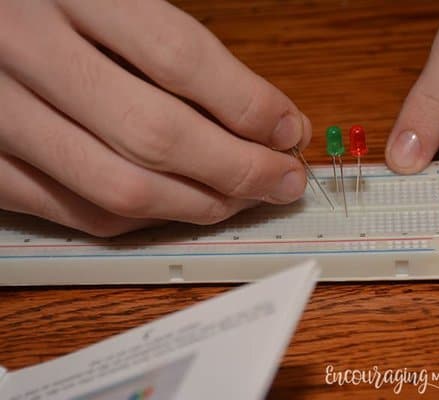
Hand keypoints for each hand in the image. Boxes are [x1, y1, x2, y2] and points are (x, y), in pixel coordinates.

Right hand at [0, 0, 310, 235]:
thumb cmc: (53, 7)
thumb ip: (176, 50)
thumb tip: (265, 117)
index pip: (179, 58)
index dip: (247, 104)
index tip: (288, 131)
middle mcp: (25, 49)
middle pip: (156, 134)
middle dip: (238, 169)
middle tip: (281, 179)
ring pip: (120, 188)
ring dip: (198, 205)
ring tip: (240, 198)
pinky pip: (76, 213)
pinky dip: (142, 220)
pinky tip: (179, 206)